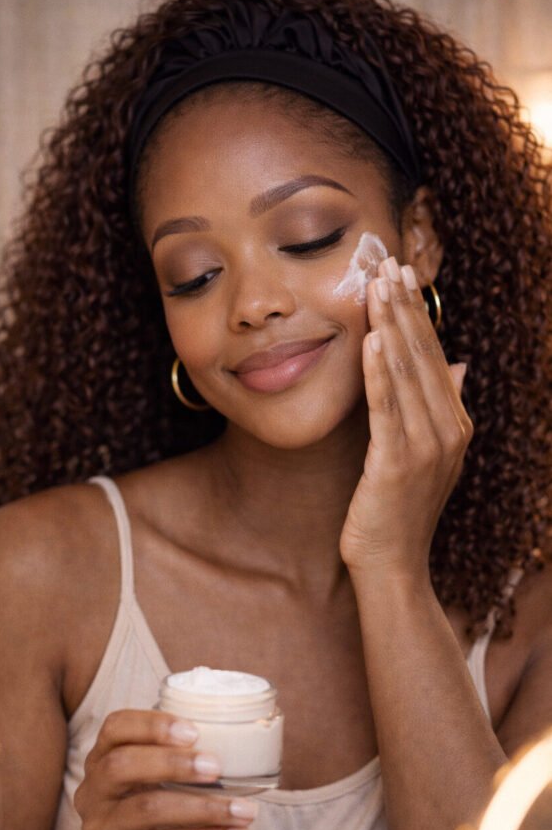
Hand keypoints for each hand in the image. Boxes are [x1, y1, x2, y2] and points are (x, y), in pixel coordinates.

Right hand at [73, 709, 257, 829]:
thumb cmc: (169, 814)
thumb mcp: (165, 780)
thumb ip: (182, 755)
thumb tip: (232, 733)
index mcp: (103, 759)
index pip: (115, 727)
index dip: (151, 725)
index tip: (194, 731)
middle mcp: (93, 792)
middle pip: (122, 765)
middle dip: (173, 762)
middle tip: (216, 766)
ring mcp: (100, 829)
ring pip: (148, 808)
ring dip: (204, 807)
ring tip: (243, 810)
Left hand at [340, 257, 472, 576]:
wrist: (393, 567)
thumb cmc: (399, 512)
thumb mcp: (426, 456)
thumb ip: (441, 407)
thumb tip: (459, 363)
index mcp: (454, 425)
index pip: (434, 357)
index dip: (417, 314)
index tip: (402, 275)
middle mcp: (447, 431)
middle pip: (423, 356)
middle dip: (404, 307)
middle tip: (387, 262)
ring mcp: (426, 448)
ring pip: (406, 373)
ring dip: (390, 325)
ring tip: (377, 285)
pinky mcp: (397, 464)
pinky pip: (387, 408)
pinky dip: (379, 371)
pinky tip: (370, 338)